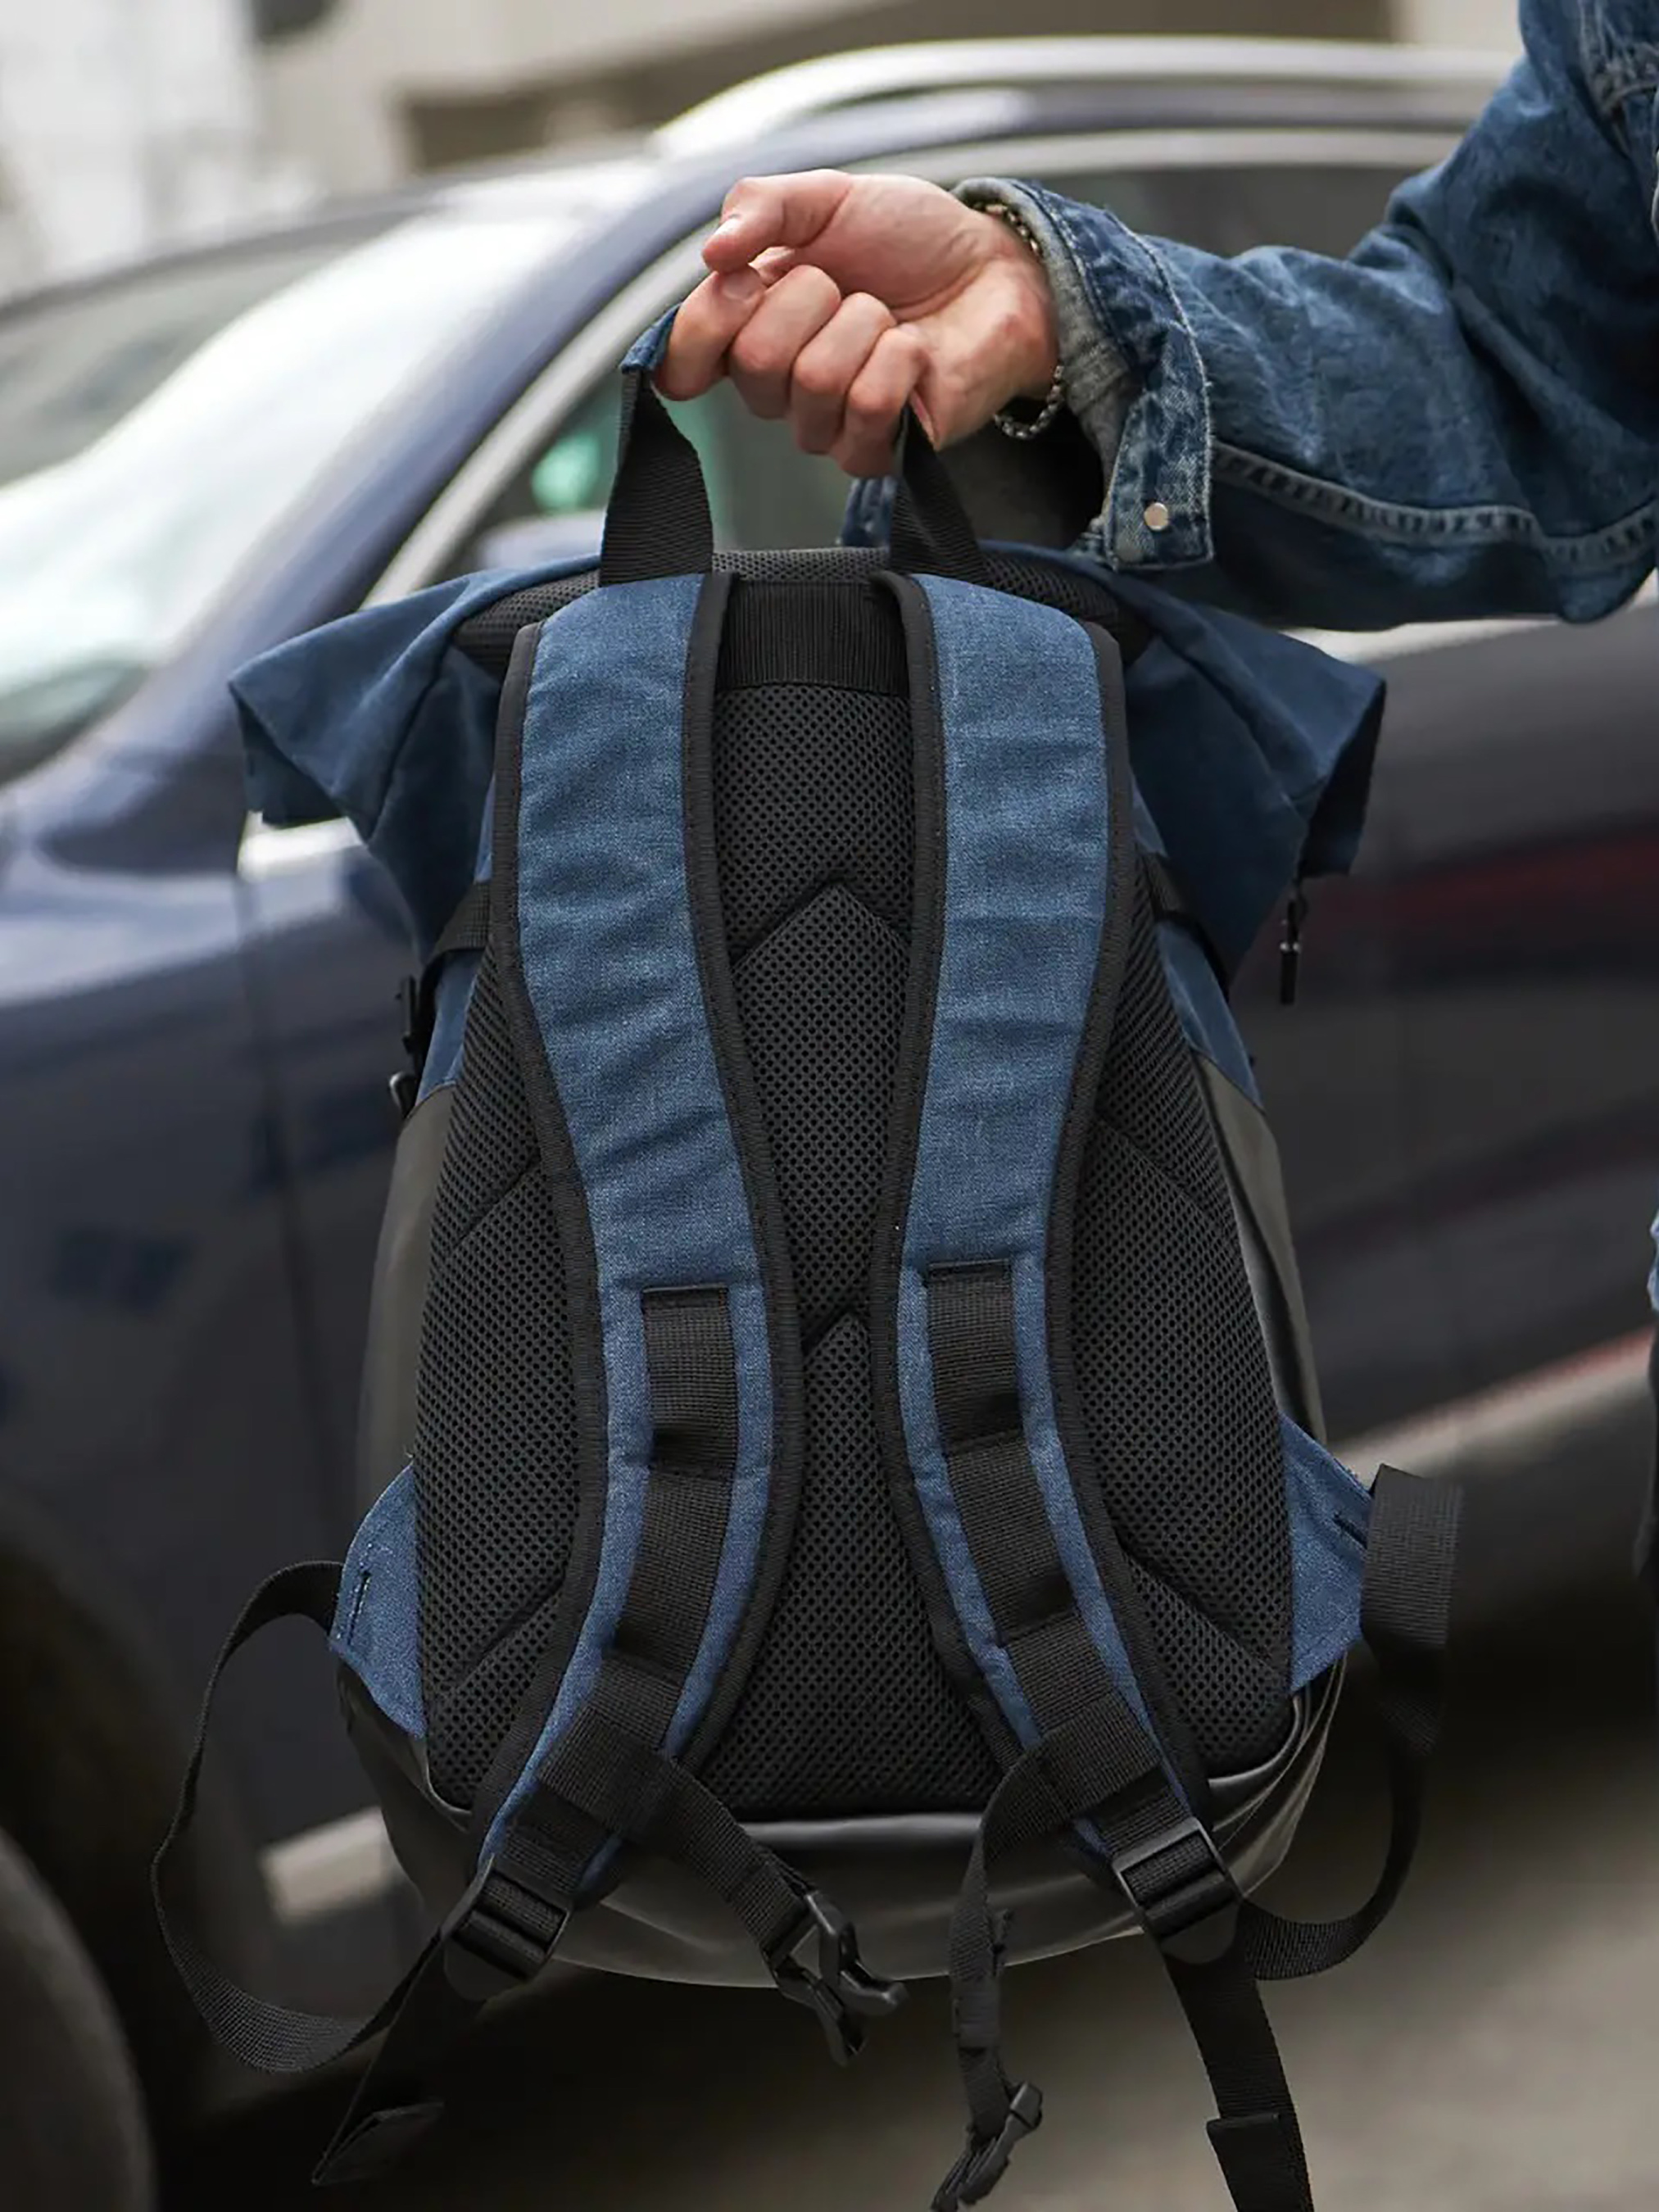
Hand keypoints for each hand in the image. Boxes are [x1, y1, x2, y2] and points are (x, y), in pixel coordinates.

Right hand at [658, 170, 1058, 476]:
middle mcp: (776, 389)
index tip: (745, 281)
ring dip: (864, 324)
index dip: (705, 325)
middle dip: (812, 299)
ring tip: (887, 317)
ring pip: (816, 380)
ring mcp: (823, 426)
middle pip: (756, 361)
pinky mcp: (875, 453)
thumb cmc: (909, 239)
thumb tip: (712, 253)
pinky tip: (914, 353)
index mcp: (746, 329)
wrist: (994, 269)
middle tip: (847, 286)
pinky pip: (867, 407)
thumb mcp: (825, 198)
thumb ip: (759, 207)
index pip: (681, 364)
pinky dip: (898, 359)